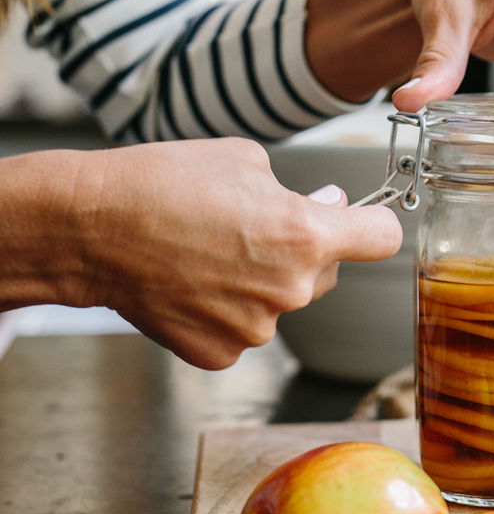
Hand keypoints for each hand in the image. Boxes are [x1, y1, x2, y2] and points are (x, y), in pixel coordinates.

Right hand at [71, 139, 401, 368]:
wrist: (90, 229)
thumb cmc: (164, 182)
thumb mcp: (244, 160)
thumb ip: (299, 190)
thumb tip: (328, 204)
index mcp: (307, 236)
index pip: (382, 238)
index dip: (371, 224)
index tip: (360, 220)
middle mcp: (291, 290)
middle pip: (327, 271)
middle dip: (304, 249)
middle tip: (252, 225)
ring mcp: (256, 328)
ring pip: (281, 301)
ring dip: (260, 281)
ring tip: (207, 252)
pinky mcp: (221, 354)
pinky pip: (242, 328)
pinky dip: (224, 310)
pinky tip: (190, 283)